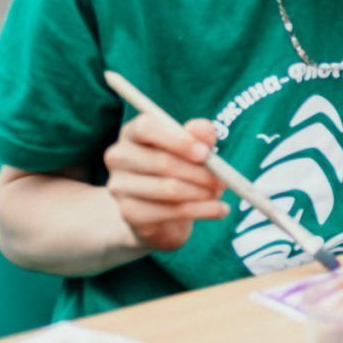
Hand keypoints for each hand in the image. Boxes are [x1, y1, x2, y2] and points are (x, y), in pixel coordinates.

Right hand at [101, 114, 226, 253]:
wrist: (160, 211)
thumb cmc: (179, 167)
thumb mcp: (194, 146)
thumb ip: (200, 133)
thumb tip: (203, 131)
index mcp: (133, 132)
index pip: (145, 128)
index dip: (178, 140)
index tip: (205, 153)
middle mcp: (119, 157)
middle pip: (162, 162)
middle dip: (200, 172)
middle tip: (224, 179)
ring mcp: (119, 187)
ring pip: (168, 189)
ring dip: (203, 192)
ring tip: (220, 192)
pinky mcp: (129, 213)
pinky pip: (171, 211)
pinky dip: (202, 210)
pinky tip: (219, 209)